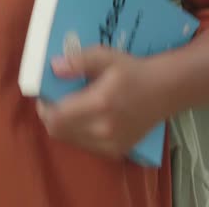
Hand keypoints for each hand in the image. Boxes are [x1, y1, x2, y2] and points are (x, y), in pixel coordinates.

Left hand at [36, 47, 166, 159]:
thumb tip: (54, 67)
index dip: (44, 107)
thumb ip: (79, 61)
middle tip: (55, 99)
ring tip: (71, 107)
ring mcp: (111, 144)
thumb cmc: (132, 70)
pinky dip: (79, 133)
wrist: (164, 90)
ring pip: (70, 140)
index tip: (46, 93)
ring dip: (64, 125)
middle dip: (51, 115)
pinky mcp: (116, 152)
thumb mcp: (106, 56)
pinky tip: (87, 117)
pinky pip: (85, 145)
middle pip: (58, 131)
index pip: (56, 117)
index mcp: (100, 103)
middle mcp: (103, 129)